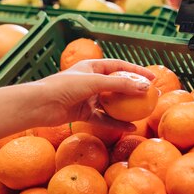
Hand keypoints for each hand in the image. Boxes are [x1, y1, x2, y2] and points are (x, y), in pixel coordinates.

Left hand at [36, 59, 154, 128]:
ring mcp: (87, 98)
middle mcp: (91, 81)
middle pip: (117, 84)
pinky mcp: (84, 114)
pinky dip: (116, 123)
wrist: (40, 105)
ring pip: (112, 103)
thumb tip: (144, 88)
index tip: (152, 78)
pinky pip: (104, 119)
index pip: (120, 66)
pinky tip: (130, 128)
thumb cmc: (64, 87)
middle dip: (134, 91)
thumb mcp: (94, 82)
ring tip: (142, 113)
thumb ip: (119, 84)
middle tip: (150, 97)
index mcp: (92, 67)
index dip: (137, 71)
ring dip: (126, 108)